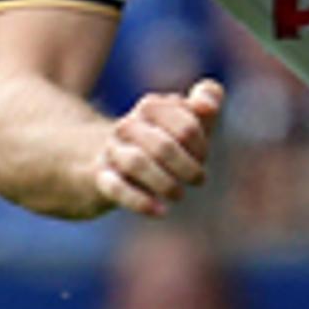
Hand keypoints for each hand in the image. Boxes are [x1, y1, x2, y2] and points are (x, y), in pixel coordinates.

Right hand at [97, 78, 225, 215]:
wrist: (109, 158)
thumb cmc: (161, 136)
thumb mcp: (186, 116)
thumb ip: (208, 98)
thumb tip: (207, 105)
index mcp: (151, 106)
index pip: (186, 126)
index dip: (201, 146)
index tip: (201, 156)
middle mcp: (128, 126)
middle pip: (163, 146)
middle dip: (188, 168)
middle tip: (198, 179)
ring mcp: (112, 151)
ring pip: (137, 164)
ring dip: (165, 184)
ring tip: (179, 195)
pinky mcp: (101, 176)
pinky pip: (116, 188)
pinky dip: (140, 202)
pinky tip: (161, 211)